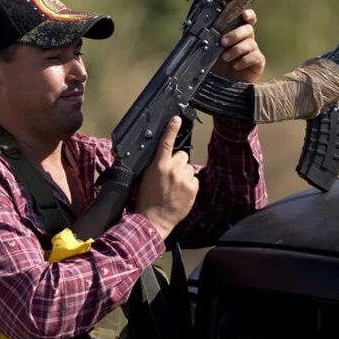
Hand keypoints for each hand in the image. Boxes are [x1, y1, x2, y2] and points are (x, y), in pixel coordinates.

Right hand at [134, 117, 198, 239]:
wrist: (154, 219)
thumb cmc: (145, 199)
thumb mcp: (144, 177)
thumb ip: (154, 164)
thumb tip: (161, 156)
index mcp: (158, 165)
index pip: (166, 142)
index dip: (172, 129)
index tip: (176, 119)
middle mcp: (173, 169)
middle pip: (182, 155)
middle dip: (178, 162)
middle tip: (170, 174)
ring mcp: (184, 179)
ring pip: (189, 167)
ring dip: (184, 173)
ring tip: (174, 186)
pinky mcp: (193, 188)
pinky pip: (194, 179)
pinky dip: (189, 184)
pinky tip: (180, 192)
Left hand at [211, 9, 265, 82]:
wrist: (221, 87)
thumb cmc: (214, 67)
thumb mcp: (206, 52)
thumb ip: (204, 40)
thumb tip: (192, 30)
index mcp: (234, 34)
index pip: (245, 20)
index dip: (248, 15)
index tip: (243, 15)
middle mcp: (245, 40)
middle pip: (248, 29)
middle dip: (235, 34)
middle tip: (223, 42)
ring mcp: (253, 51)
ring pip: (250, 43)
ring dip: (236, 49)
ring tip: (225, 58)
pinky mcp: (257, 63)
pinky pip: (256, 57)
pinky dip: (244, 60)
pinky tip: (236, 66)